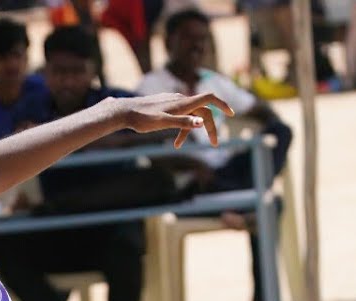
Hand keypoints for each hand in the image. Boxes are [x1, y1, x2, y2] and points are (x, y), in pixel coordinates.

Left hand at [110, 93, 233, 148]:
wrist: (123, 111)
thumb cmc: (141, 119)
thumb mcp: (162, 123)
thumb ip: (182, 122)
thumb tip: (200, 123)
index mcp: (183, 103)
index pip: (209, 98)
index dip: (222, 104)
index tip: (232, 114)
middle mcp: (180, 100)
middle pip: (203, 111)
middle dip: (209, 127)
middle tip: (213, 144)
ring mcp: (172, 102)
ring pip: (190, 115)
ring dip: (190, 131)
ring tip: (177, 147)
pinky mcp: (165, 106)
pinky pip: (180, 115)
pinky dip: (181, 127)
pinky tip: (172, 140)